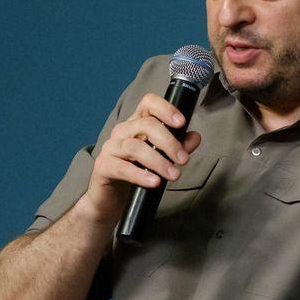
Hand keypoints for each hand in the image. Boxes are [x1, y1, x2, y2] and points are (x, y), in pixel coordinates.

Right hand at [78, 92, 203, 224]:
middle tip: (183, 159)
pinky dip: (141, 175)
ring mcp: (111, 148)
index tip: (181, 122)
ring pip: (136, 147)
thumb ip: (179, 145)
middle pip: (146, 125)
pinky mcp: (104, 166)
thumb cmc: (135, 170)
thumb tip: (195, 137)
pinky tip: (154, 182)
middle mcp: (123, 131)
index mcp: (136, 123)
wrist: (109, 195)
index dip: (166, 109)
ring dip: (158, 161)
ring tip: (173, 174)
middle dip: (169, 142)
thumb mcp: (160, 156)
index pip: (149, 103)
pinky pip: (123, 168)